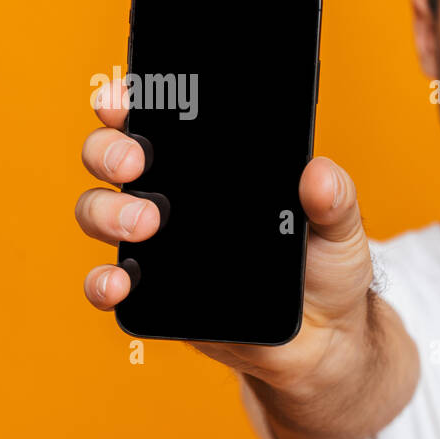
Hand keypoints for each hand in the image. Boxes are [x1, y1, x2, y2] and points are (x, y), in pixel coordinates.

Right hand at [75, 79, 376, 390]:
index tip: (123, 98)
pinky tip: (118, 284)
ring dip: (106, 210)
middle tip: (136, 163)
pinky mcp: (152, 291)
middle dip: (110, 149)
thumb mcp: (339, 228)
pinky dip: (102, 281)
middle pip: (114, 155)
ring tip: (145, 225)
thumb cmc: (325, 268)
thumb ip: (335, 200)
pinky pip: (110, 282)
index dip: (130, 99)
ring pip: (100, 210)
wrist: (319, 340)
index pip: (161, 116)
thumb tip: (319, 174)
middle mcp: (174, 194)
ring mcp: (155, 242)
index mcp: (214, 164)